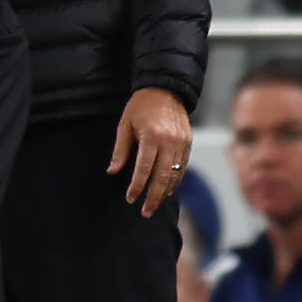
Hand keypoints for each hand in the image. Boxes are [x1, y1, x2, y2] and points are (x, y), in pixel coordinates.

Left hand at [110, 87, 191, 216]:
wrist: (166, 88)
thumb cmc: (141, 106)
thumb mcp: (125, 124)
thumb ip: (120, 149)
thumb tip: (113, 171)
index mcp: (152, 136)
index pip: (144, 169)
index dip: (137, 186)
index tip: (130, 198)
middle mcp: (169, 142)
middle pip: (162, 177)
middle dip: (153, 197)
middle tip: (145, 212)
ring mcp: (181, 143)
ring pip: (175, 175)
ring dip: (165, 192)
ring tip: (155, 204)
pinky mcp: (188, 143)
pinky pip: (182, 167)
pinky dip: (175, 180)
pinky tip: (166, 189)